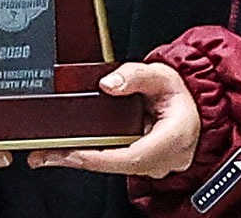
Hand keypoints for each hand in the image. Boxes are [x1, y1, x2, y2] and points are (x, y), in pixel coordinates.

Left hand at [28, 62, 197, 178]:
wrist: (199, 103)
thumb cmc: (183, 92)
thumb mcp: (160, 74)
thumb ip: (134, 75)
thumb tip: (108, 84)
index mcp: (172, 140)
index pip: (129, 157)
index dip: (96, 157)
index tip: (68, 153)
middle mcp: (164, 159)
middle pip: (115, 165)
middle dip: (77, 160)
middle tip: (42, 155)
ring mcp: (155, 164)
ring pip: (114, 166)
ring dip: (80, 160)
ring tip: (47, 153)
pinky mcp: (145, 162)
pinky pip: (117, 161)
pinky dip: (92, 157)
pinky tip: (69, 150)